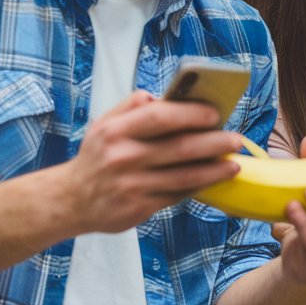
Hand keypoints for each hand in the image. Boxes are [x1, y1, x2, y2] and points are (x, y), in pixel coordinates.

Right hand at [63, 90, 244, 233]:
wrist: (69, 201)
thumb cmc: (96, 158)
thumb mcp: (103, 125)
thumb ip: (131, 107)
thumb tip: (162, 96)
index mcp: (115, 131)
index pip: (160, 116)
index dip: (192, 113)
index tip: (215, 113)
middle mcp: (122, 157)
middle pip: (179, 148)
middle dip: (214, 143)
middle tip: (236, 139)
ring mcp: (131, 185)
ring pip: (184, 176)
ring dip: (214, 170)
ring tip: (234, 164)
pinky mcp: (138, 208)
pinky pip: (177, 195)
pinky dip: (198, 187)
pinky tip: (213, 180)